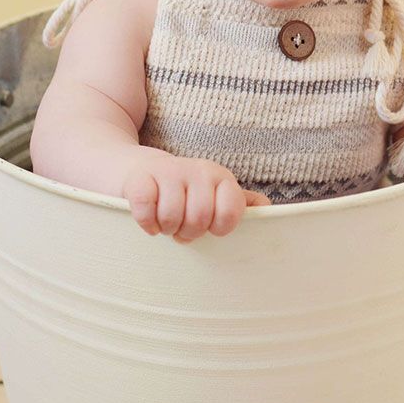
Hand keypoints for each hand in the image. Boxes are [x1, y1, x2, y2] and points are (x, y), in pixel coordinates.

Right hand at [122, 150, 270, 240]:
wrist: (137, 169)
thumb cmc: (182, 191)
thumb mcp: (212, 193)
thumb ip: (238, 203)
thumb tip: (266, 207)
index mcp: (220, 177)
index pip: (231, 212)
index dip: (219, 228)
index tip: (209, 228)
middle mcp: (197, 170)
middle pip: (199, 219)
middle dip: (188, 233)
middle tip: (181, 228)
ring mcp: (168, 171)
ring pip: (172, 217)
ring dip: (166, 228)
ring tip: (165, 222)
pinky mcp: (139, 178)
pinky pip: (146, 212)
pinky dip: (146, 224)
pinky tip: (148, 220)